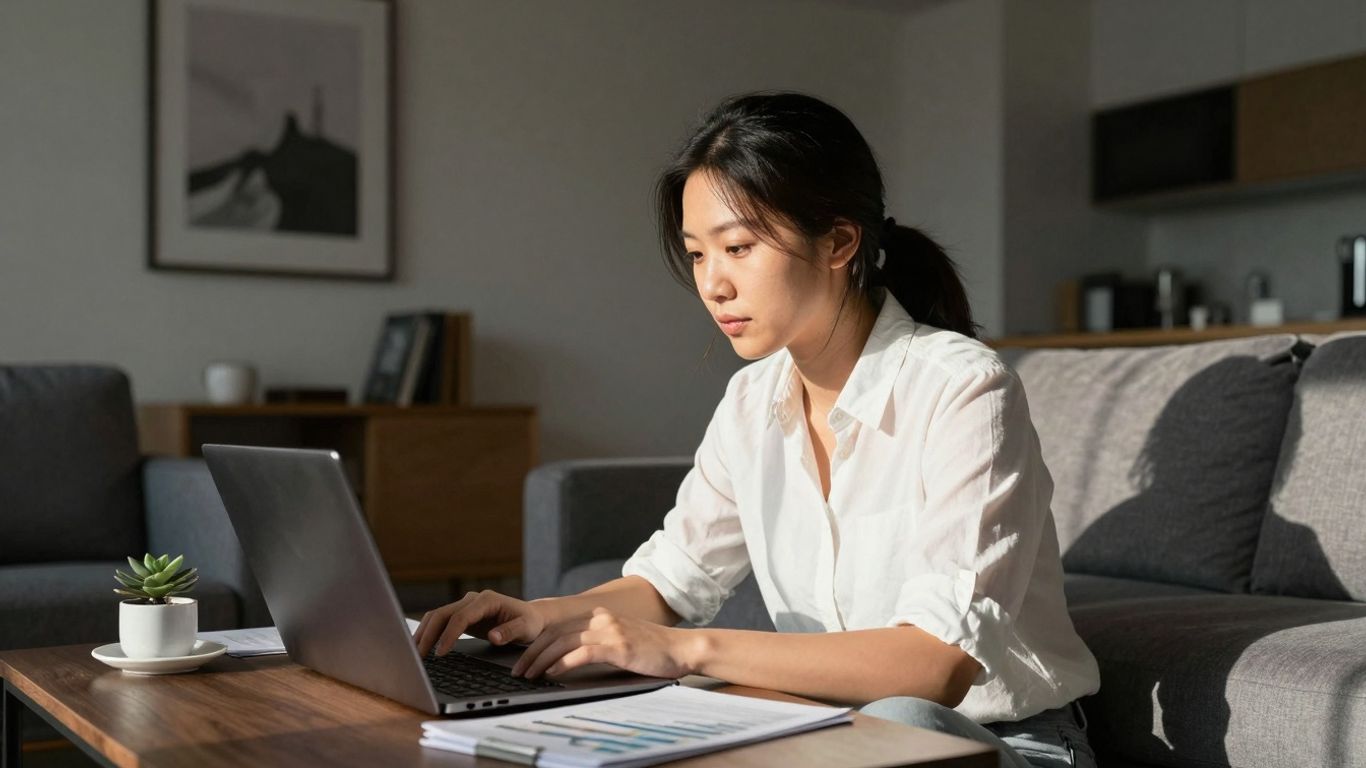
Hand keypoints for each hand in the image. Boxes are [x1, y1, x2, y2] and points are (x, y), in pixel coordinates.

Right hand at [414, 590, 549, 656]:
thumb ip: (510, 632)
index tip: (440, 653)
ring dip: (425, 632)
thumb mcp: (527, 628)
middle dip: (429, 634)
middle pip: (443, 614)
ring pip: (438, 615)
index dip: (449, 635)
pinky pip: (442, 621)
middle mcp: (473, 599)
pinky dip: (430, 632)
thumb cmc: (531, 623)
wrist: (532, 617)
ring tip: (414, 652)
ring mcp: (466, 606)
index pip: (461, 617)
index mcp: (487, 600)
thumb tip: (493, 636)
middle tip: (419, 655)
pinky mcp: (463, 614)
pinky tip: (423, 646)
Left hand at [512, 607, 701, 679]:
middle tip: (519, 670)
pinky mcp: (617, 645)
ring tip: (530, 675)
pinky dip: (562, 663)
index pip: (558, 626)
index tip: (524, 659)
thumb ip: (597, 642)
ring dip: (541, 660)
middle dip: (532, 652)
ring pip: (563, 641)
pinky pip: (581, 653)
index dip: (537, 643)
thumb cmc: (653, 650)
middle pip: (555, 632)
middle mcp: (601, 618)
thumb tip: (568, 657)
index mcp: (600, 615)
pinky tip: (552, 673)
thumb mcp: (620, 639)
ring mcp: (609, 629)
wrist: (682, 649)